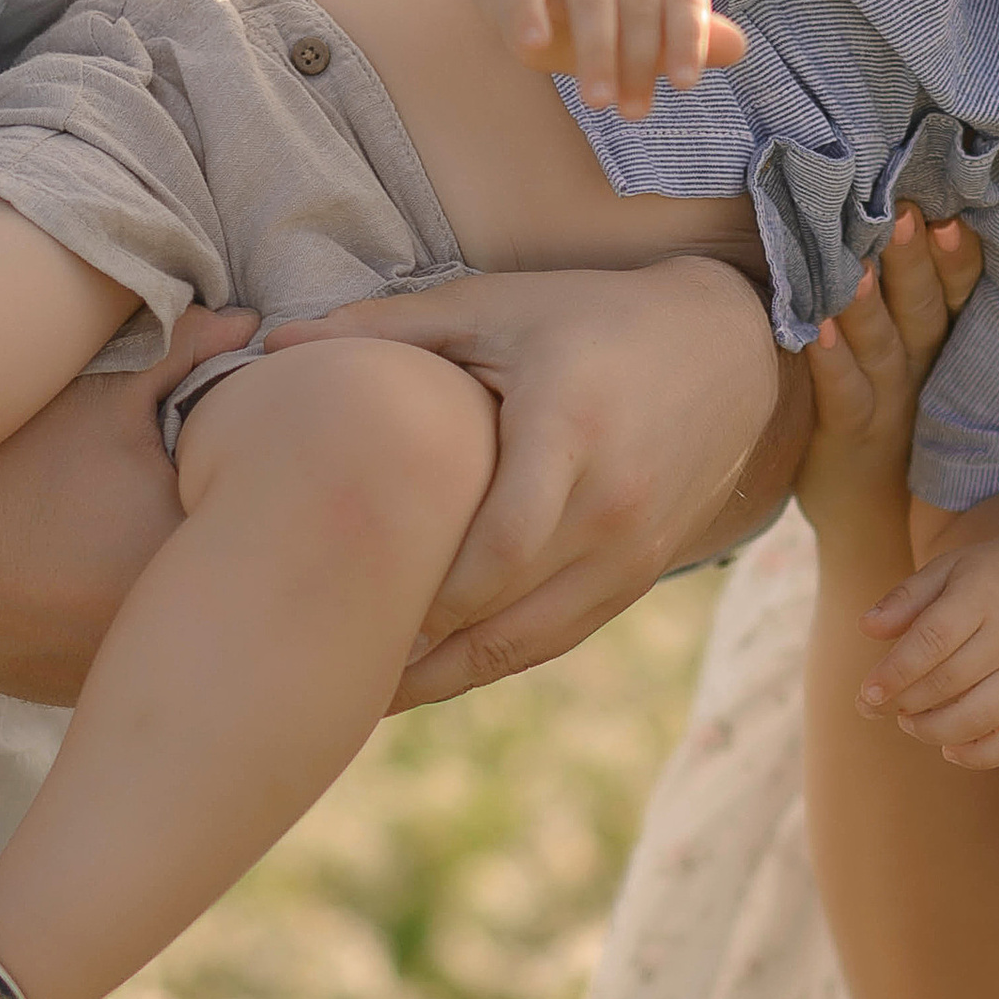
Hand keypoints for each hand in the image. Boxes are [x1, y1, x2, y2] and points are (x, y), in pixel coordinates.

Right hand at [0, 302, 257, 702]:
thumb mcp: (95, 398)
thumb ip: (187, 353)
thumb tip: (250, 329)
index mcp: (198, 556)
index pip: (275, 497)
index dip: (258, 449)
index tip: (228, 419)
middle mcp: (177, 633)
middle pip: (236, 561)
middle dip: (226, 509)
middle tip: (180, 462)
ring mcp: (130, 670)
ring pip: (186, 606)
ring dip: (180, 563)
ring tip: (126, 512)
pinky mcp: (86, 691)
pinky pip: (133, 639)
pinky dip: (128, 603)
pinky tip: (84, 565)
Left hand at [264, 259, 787, 701]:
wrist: (726, 346)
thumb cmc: (590, 315)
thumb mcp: (495, 304)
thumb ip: (387, 327)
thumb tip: (272, 340)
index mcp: (570, 431)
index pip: (498, 547)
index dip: (424, 598)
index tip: (345, 610)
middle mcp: (613, 504)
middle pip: (504, 611)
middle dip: (415, 650)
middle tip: (325, 670)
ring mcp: (635, 550)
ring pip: (529, 642)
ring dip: (447, 673)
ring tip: (363, 694)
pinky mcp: (642, 573)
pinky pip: (558, 636)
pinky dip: (492, 657)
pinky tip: (429, 670)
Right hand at [503, 0, 748, 118]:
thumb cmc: (618, 20)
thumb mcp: (657, 34)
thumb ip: (694, 42)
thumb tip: (738, 47)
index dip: (687, 39)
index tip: (685, 85)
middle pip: (638, 1)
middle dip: (638, 60)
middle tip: (633, 112)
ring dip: (596, 50)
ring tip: (596, 101)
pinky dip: (530, 12)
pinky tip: (533, 46)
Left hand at [796, 212, 981, 544]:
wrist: (874, 515)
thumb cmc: (892, 411)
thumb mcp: (916, 351)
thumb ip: (915, 291)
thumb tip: (904, 204)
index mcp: (943, 339)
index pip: (960, 288)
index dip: (960, 250)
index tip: (953, 202)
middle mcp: (923, 366)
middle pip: (926, 307)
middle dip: (920, 259)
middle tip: (912, 209)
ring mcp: (889, 403)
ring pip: (885, 346)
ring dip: (873, 304)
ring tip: (864, 261)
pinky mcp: (850, 436)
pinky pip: (844, 395)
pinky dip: (833, 363)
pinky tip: (818, 329)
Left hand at [857, 489, 998, 769]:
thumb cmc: (986, 578)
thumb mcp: (946, 570)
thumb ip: (905, 598)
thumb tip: (866, 627)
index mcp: (985, 596)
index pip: (935, 639)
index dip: (897, 670)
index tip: (867, 692)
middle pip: (952, 681)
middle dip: (905, 702)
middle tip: (875, 706)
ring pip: (983, 716)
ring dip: (934, 729)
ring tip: (907, 721)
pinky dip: (980, 755)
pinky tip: (948, 748)